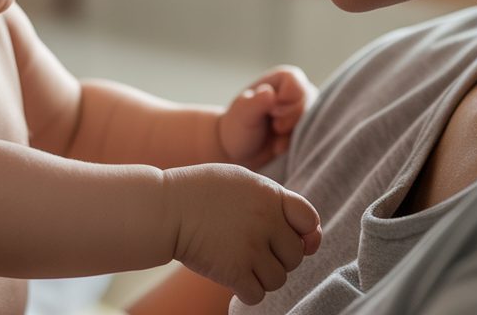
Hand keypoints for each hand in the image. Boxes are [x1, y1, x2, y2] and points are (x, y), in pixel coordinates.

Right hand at [163, 164, 321, 305]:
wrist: (164, 209)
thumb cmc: (201, 192)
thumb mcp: (241, 181)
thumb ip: (275, 200)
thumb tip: (311, 233)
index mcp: (270, 195)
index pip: (309, 220)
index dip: (303, 232)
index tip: (283, 234)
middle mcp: (265, 221)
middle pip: (295, 255)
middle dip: (278, 257)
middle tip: (253, 248)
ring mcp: (250, 247)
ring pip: (278, 279)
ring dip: (263, 276)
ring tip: (241, 261)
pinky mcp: (233, 271)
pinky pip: (257, 295)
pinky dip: (247, 290)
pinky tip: (233, 276)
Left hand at [218, 66, 315, 168]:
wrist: (239, 152)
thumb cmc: (237, 128)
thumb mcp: (242, 115)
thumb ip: (256, 103)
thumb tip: (269, 92)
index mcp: (280, 79)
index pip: (296, 83)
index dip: (286, 100)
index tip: (271, 112)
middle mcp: (295, 92)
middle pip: (309, 102)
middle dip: (291, 120)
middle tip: (274, 127)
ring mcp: (302, 110)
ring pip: (314, 120)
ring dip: (293, 134)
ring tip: (275, 138)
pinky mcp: (305, 128)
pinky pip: (312, 135)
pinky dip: (295, 143)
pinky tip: (279, 147)